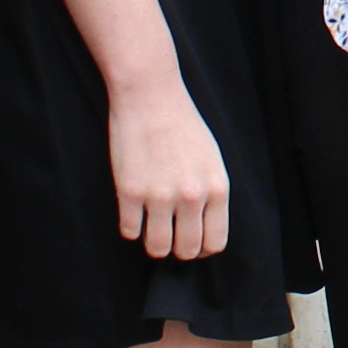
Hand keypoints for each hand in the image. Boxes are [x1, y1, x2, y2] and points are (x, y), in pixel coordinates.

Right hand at [108, 74, 232, 262]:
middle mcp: (192, 197)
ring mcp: (160, 196)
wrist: (151, 97)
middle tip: (170, 235)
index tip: (193, 242)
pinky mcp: (131, 192)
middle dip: (178, 248)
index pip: (215, 241)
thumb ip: (210, 193)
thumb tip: (203, 225)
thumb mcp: (211, 159)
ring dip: (154, 244)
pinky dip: (131, 227)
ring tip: (151, 229)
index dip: (203, 248)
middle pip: (187, 250)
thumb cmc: (182, 124)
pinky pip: (130, 231)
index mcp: (217, 188)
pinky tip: (133, 212)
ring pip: (157, 248)